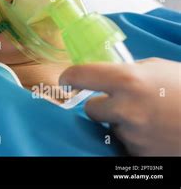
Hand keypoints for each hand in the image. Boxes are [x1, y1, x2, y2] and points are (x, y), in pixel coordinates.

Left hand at [59, 58, 180, 155]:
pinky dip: (137, 140)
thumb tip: (106, 75)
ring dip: (123, 124)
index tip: (65, 79)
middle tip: (122, 103)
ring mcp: (133, 135)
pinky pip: (128, 145)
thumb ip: (129, 71)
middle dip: (102, 106)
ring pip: (111, 128)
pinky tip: (157, 132)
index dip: (70, 77)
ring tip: (151, 118)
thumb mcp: (159, 69)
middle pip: (91, 109)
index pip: (81, 76)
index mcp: (127, 80)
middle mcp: (125, 109)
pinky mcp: (142, 155)